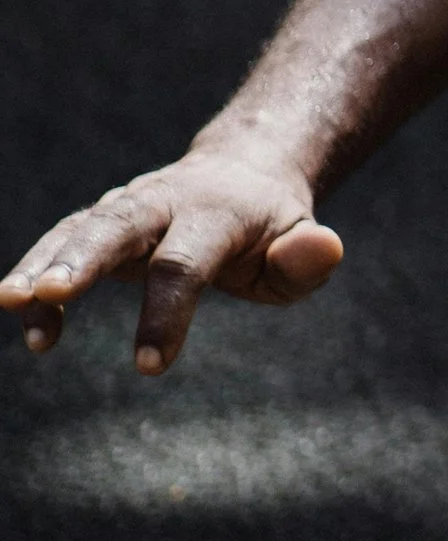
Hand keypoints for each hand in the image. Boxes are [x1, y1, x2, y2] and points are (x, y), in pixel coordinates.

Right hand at [0, 150, 344, 373]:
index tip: (150, 367)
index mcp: (216, 212)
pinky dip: (39, 278)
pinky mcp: (100, 222)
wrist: (242, 172)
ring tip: (9, 301)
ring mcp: (126, 207)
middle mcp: (163, 202)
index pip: (186, 262)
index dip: (167, 312)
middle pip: (117, 225)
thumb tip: (324, 250)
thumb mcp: (301, 240)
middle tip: (48, 294)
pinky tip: (31, 329)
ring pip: (78, 228)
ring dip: (42, 263)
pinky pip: (62, 245)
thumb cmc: (273, 227)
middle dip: (82, 258)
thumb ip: (307, 257)